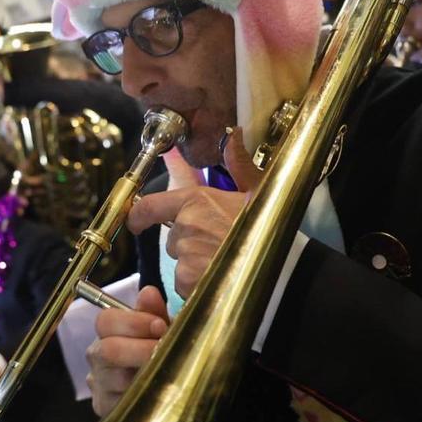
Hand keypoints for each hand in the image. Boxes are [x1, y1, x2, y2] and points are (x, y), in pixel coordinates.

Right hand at [86, 286, 168, 416]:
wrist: (160, 387)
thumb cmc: (158, 349)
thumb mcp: (159, 327)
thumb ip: (153, 310)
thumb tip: (149, 292)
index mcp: (107, 332)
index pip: (105, 321)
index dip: (133, 322)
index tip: (160, 325)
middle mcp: (97, 357)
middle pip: (107, 350)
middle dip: (141, 349)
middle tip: (164, 349)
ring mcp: (99, 384)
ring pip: (115, 379)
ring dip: (144, 373)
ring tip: (166, 370)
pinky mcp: (104, 408)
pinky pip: (119, 403)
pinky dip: (141, 395)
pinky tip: (156, 389)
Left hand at [127, 129, 258, 298]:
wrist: (284, 270)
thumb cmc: (271, 229)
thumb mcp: (258, 191)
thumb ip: (238, 163)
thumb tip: (234, 135)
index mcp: (197, 200)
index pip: (150, 206)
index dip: (139, 216)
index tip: (137, 222)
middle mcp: (187, 226)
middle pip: (171, 238)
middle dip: (188, 243)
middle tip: (218, 244)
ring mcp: (187, 255)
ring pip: (179, 262)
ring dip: (195, 265)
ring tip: (224, 263)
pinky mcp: (189, 281)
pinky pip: (184, 284)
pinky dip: (197, 285)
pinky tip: (221, 279)